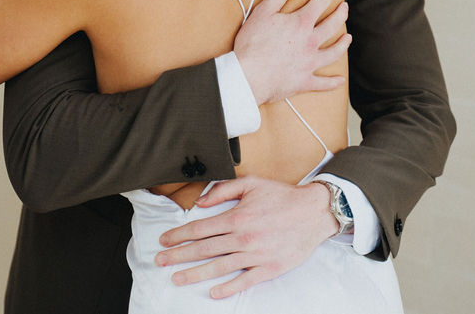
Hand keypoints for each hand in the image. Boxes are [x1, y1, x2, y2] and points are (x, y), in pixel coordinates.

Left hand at [155, 176, 337, 298]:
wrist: (314, 212)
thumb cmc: (282, 196)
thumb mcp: (252, 183)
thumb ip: (223, 190)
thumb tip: (200, 201)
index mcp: (237, 216)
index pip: (200, 228)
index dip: (179, 235)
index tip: (164, 241)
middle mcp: (243, 237)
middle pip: (203, 249)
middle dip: (178, 256)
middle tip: (160, 261)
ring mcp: (255, 255)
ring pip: (219, 267)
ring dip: (195, 274)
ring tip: (177, 278)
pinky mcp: (269, 268)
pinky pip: (244, 281)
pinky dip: (228, 288)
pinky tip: (213, 292)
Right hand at [234, 0, 350, 104]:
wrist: (249, 76)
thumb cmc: (253, 43)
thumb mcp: (263, 11)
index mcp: (302, 23)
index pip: (321, 1)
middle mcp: (311, 42)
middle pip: (332, 25)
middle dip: (341, 14)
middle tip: (345, 7)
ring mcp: (310, 63)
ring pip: (333, 52)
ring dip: (342, 44)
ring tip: (348, 37)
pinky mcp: (304, 81)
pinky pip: (323, 83)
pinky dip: (332, 82)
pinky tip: (340, 80)